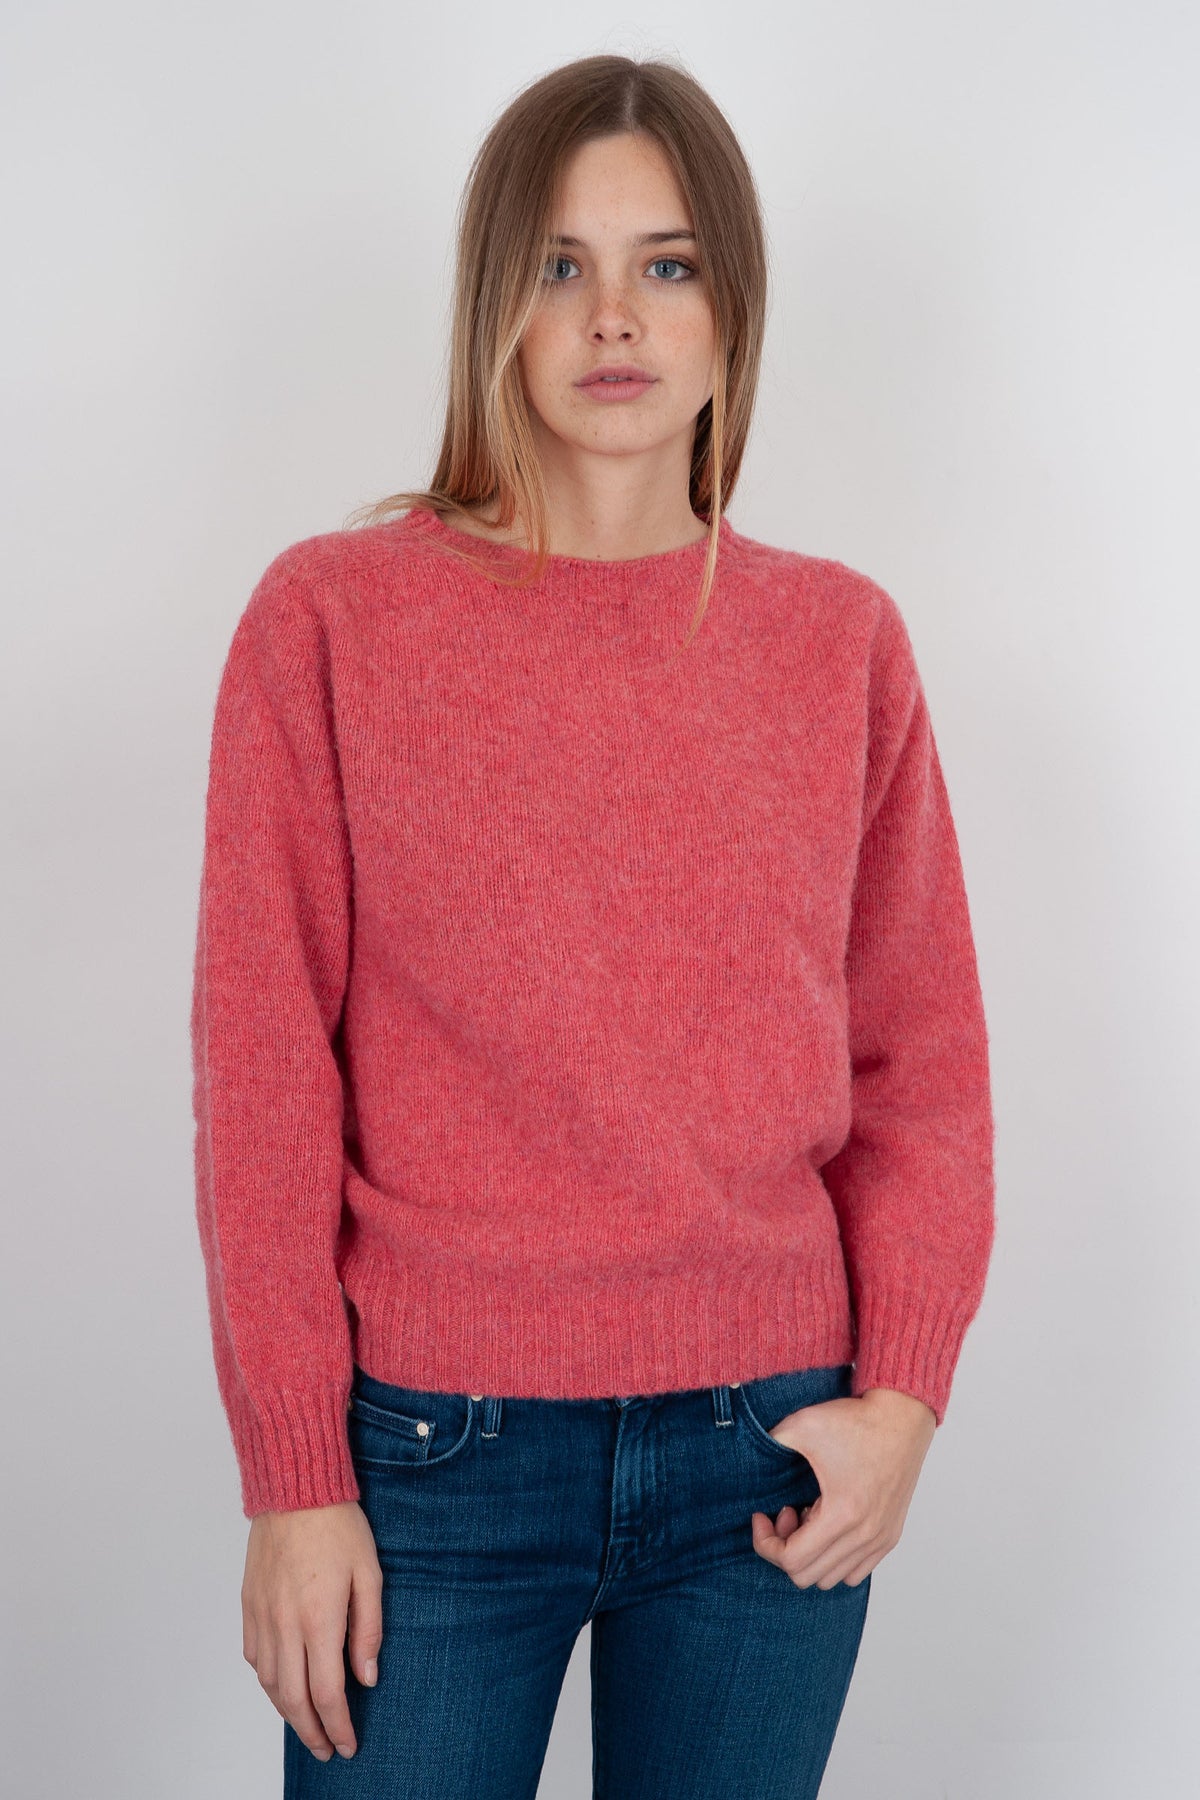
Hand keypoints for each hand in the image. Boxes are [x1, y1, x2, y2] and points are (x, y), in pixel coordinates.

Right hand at [241, 1500, 382, 1761]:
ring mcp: (263, 1616)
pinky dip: (268, 1679)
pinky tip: (282, 1683)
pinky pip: (254, 1656)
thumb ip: (368, 1629)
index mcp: (319, 1619)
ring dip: (287, 1711)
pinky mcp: (249, 1604)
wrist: (295, 1489)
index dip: (337, 1726)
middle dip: (311, 1731)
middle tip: (326, 1749)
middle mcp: (285, 1625)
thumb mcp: (369, 1574)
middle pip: (293, 1699)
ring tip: (306, 1724)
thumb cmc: (338, 1526)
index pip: (327, 1693)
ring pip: (270, 1683)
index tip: (347, 1745)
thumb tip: (366, 1677)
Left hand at [750, 1386, 935, 1589]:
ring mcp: (880, 1539)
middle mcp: (864, 1535)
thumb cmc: (855, 1421)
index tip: (761, 1515)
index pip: (791, 1561)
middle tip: (785, 1511)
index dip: (765, 1543)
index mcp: (842, 1514)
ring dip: (810, 1554)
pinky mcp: (890, 1536)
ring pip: (831, 1579)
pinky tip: (829, 1522)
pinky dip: (833, 1558)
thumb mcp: (802, 1425)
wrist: (902, 1416)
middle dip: (785, 1547)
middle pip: (807, 1576)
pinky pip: (855, 1572)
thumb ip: (769, 1443)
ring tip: (808, 1516)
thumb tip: (743, 1457)